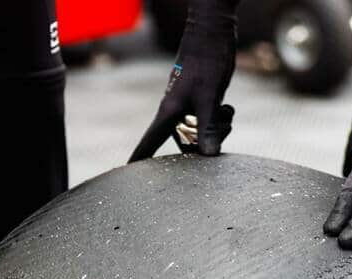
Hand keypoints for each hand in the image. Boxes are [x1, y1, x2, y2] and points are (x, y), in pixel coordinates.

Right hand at [129, 0, 237, 160]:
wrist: (213, 34)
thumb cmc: (206, 61)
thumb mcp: (210, 97)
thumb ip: (209, 128)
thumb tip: (209, 156)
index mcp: (169, 113)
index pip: (149, 141)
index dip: (139, 157)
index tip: (125, 170)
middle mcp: (177, 114)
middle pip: (189, 145)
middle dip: (207, 141)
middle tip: (219, 121)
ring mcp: (190, 109)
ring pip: (204, 135)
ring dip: (219, 128)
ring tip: (224, 110)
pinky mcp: (203, 103)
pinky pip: (212, 123)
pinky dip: (222, 118)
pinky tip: (226, 106)